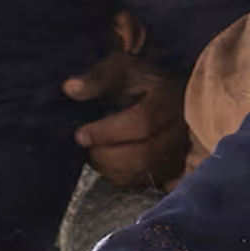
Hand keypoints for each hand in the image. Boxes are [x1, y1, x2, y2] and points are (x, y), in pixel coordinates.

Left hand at [64, 51, 187, 190]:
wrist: (174, 95)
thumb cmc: (145, 82)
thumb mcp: (124, 69)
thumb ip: (98, 77)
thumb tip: (71, 88)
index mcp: (167, 100)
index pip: (142, 121)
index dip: (108, 132)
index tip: (81, 134)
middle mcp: (178, 129)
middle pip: (145, 154)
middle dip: (107, 156)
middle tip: (86, 149)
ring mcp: (179, 151)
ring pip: (145, 172)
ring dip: (112, 169)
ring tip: (94, 156)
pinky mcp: (174, 168)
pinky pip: (147, 181)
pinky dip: (123, 178)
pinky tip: (109, 165)